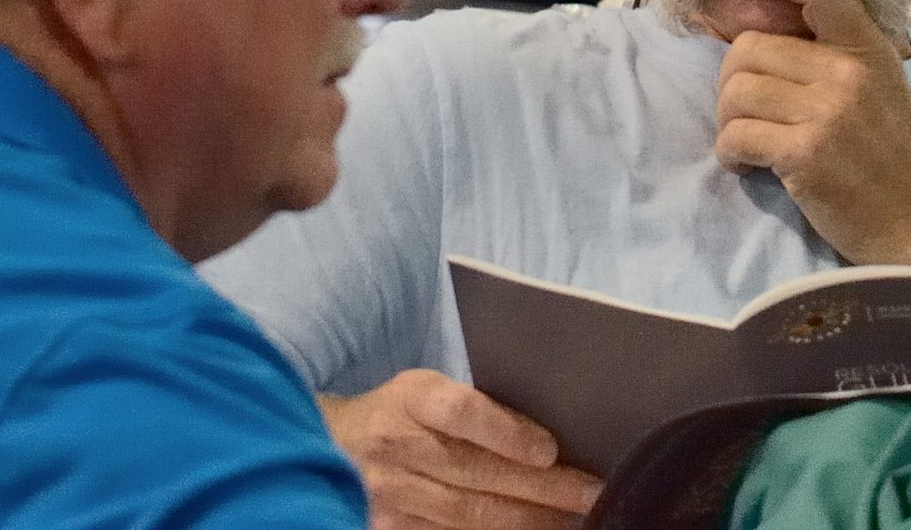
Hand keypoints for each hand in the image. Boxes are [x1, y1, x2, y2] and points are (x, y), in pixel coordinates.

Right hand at [326, 371, 600, 529]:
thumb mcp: (424, 392)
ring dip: (528, 519)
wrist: (318, 445)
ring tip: (572, 519)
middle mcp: (394, 445)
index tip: (549, 451)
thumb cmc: (394, 415)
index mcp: (409, 397)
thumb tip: (546, 444)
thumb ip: (475, 411)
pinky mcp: (386, 529)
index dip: (506, 433)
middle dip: (544, 487)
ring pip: (468, 514)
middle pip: (476, 473)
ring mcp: (387, 495)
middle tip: (592, 493)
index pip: (460, 412)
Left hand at [711, 0, 910, 264]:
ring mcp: (829, 111)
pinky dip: (731, 153)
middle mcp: (849, 70)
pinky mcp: (807, 153)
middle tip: (745, 113)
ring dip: (729, 121)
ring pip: (736, 92)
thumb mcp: (879, 90)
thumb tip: (768, 38)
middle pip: (750, 49)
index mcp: (869, 48)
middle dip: (732, 83)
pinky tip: (747, 165)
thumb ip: (835, 58)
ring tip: (748, 142)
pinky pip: (737, 136)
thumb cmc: (893, 160)